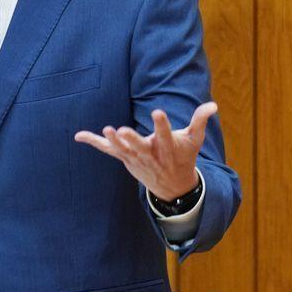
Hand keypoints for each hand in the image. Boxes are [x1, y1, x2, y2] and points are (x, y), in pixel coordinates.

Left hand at [73, 102, 217, 201]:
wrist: (173, 186)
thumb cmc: (184, 156)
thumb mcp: (194, 140)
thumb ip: (200, 120)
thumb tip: (213, 105)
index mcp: (168, 147)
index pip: (165, 134)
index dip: (162, 124)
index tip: (157, 112)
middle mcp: (151, 153)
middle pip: (140, 146)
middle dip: (131, 139)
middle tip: (122, 130)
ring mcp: (136, 157)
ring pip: (122, 149)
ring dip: (113, 141)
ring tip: (106, 130)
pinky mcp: (125, 158)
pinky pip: (107, 150)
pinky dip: (93, 142)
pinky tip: (79, 135)